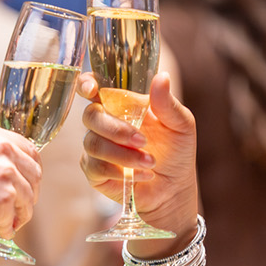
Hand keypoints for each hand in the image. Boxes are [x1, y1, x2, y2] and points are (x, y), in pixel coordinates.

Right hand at [0, 123, 41, 238]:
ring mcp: (5, 173)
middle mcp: (2, 149)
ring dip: (20, 213)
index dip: (31, 169)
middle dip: (30, 192)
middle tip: (21, 206)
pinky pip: (16, 217)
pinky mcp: (5, 197)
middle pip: (35, 173)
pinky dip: (8, 227)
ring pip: (28, 198)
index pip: (29, 149)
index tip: (28, 182)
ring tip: (7, 221)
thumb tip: (14, 167)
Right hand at [78, 71, 198, 246]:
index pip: (93, 87)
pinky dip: (121, 171)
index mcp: (121, 104)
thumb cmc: (176, 151)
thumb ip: (168, 103)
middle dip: (116, 129)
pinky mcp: (94, 172)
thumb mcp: (180, 124)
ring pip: (94, 144)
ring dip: (124, 154)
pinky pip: (96, 167)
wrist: (175, 187)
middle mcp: (104, 123)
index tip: (91, 90)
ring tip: (151, 162)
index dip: (86, 84)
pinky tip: (143, 175)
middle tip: (143, 141)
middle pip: (90, 115)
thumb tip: (162, 77)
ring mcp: (97, 147)